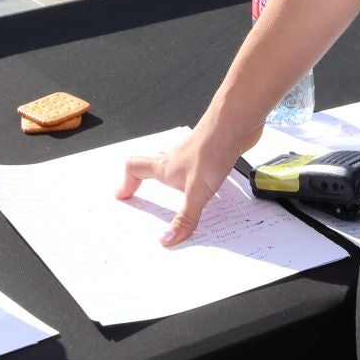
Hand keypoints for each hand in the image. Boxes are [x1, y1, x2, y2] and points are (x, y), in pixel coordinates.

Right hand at [116, 115, 261, 244]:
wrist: (237, 120)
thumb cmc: (212, 146)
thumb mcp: (197, 190)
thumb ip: (185, 216)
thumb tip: (167, 239)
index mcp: (165, 167)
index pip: (135, 168)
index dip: (126, 182)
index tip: (122, 195)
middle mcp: (177, 159)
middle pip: (155, 170)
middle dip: (149, 186)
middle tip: (147, 203)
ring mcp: (196, 155)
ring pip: (180, 171)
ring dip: (176, 186)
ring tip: (181, 205)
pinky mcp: (214, 154)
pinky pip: (202, 171)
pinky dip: (201, 183)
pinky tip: (216, 194)